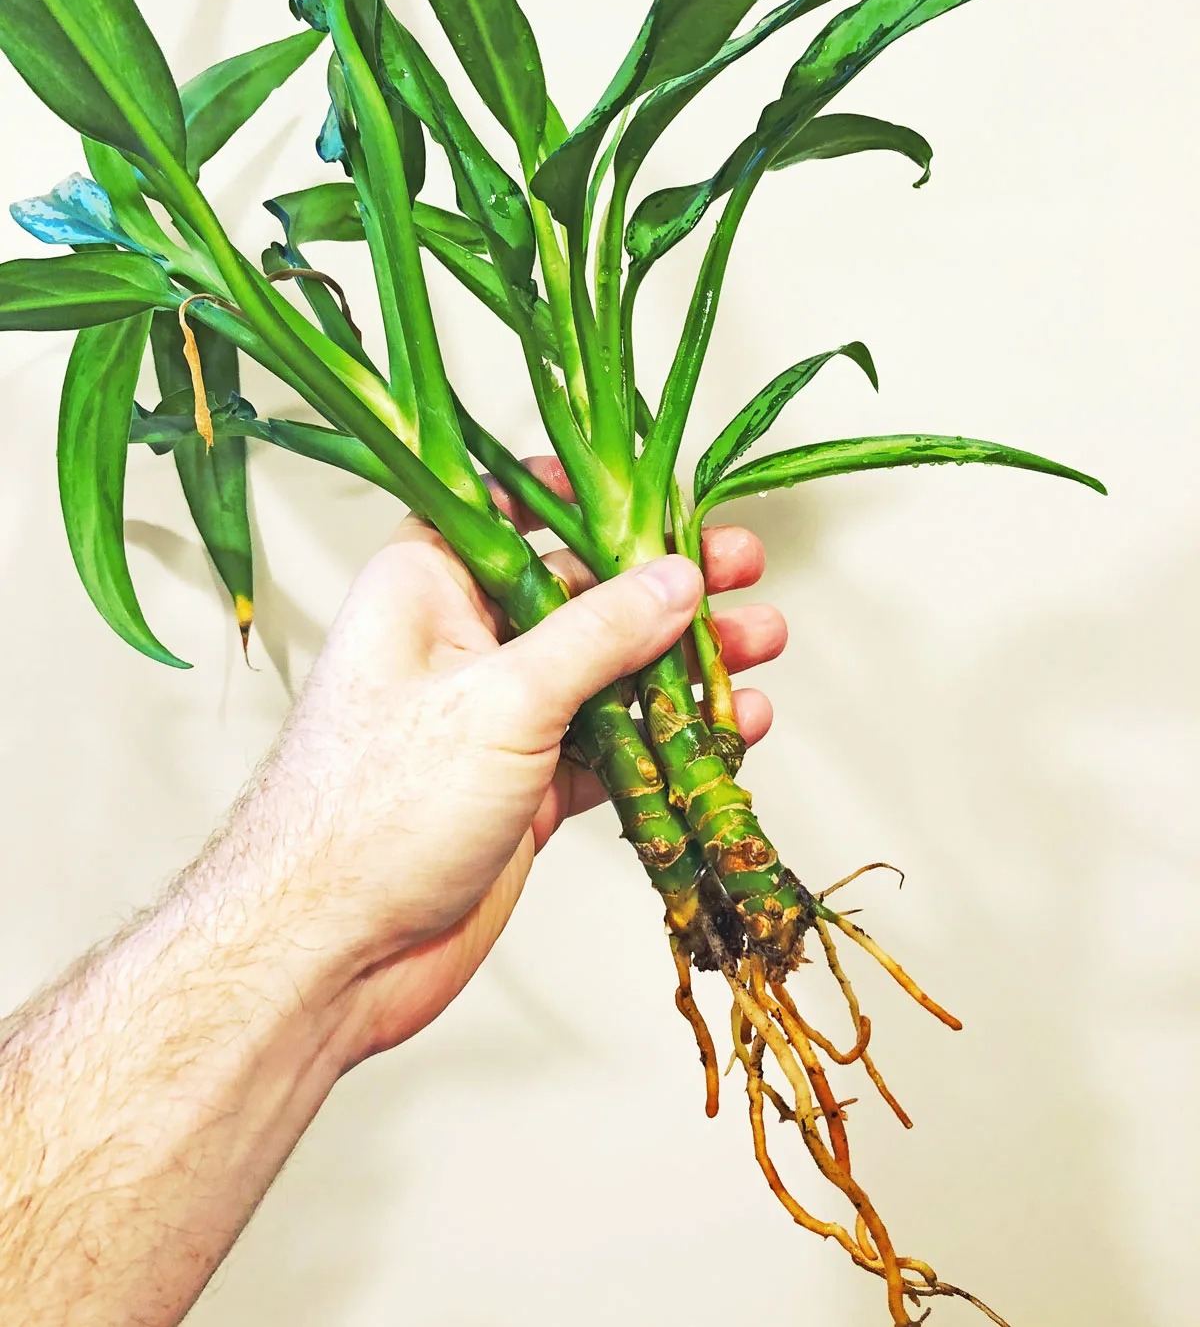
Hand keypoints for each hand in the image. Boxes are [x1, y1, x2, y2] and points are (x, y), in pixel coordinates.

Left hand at [220, 460, 787, 1064]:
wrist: (330, 955)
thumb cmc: (372, 811)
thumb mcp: (498, 700)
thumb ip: (597, 635)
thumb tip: (673, 580)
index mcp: (425, 589)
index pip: (504, 510)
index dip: (577, 495)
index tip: (646, 489)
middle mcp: (462, 643)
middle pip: (580, 592)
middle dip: (663, 583)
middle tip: (739, 566)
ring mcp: (499, 719)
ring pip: (608, 672)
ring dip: (683, 662)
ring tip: (760, 643)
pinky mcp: (527, 788)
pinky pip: (614, 747)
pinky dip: (670, 739)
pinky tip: (730, 728)